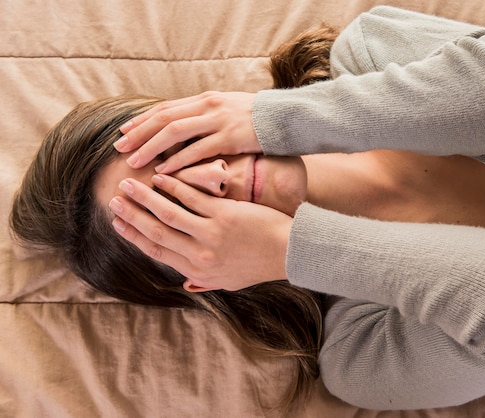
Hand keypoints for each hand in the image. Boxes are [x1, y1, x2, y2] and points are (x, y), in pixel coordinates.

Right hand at [108, 175, 291, 290]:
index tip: (118, 223)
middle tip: (114, 200)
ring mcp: (210, 235)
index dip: (134, 236)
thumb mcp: (229, 282)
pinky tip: (160, 177)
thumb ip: (205, 282)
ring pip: (167, 214)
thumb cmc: (259, 265)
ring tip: (128, 184)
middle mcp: (199, 256)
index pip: (157, 252)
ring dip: (144, 198)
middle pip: (156, 233)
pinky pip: (191, 199)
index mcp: (197, 272)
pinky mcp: (224, 216)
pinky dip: (173, 187)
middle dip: (132, 216)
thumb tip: (186, 284)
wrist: (289, 252)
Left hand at [114, 91, 260, 172]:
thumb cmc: (257, 119)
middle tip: (119, 148)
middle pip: (164, 118)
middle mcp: (208, 106)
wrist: (286, 118)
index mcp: (205, 99)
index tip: (123, 132)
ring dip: (151, 147)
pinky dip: (178, 161)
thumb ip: (206, 115)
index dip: (142, 120)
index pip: (166, 108)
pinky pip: (197, 150)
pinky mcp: (230, 138)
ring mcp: (218, 121)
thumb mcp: (228, 109)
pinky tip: (164, 172)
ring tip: (134, 162)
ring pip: (174, 132)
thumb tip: (185, 126)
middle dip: (139, 133)